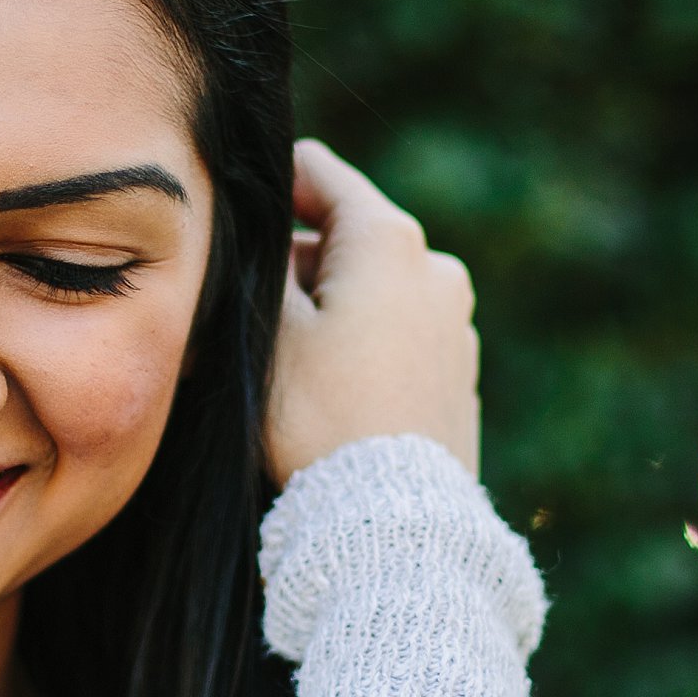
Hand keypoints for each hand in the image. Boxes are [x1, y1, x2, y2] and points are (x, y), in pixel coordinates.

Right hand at [266, 139, 480, 486]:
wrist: (392, 523)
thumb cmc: (319, 418)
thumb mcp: (272, 330)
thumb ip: (270, 262)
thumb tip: (273, 234)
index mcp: (390, 239)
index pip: (321, 173)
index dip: (273, 186)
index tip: (237, 217)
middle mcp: (438, 268)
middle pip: (349, 236)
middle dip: (300, 264)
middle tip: (247, 314)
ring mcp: (457, 323)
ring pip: (376, 289)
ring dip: (332, 308)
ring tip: (286, 363)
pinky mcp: (460, 373)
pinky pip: (401, 336)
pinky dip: (365, 345)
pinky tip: (333, 393)